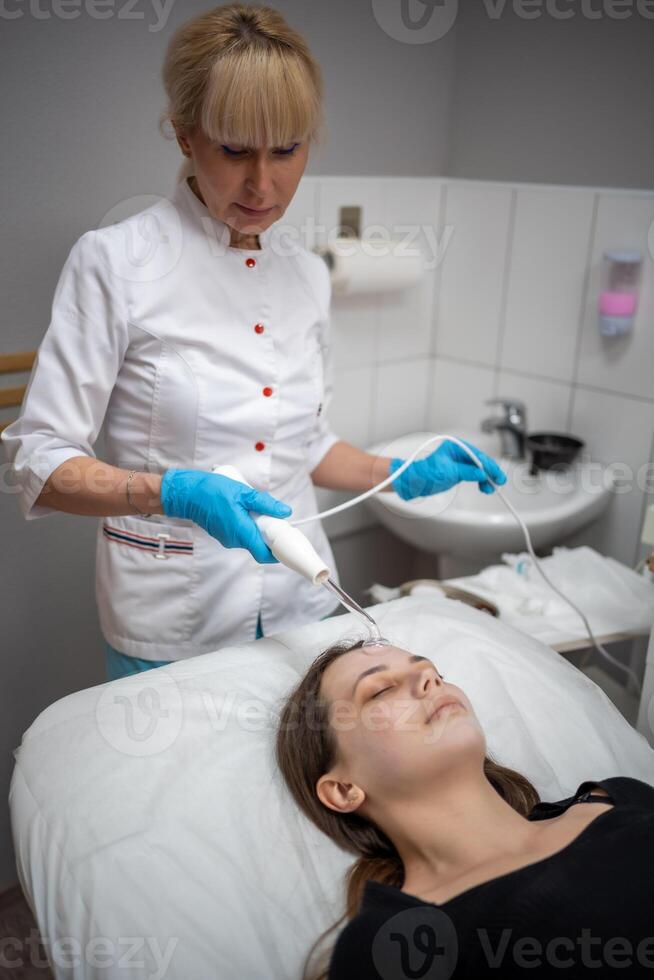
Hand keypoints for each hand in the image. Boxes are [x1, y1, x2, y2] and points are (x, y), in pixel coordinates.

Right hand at [160, 469, 291, 562]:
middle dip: (268, 534)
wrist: (187, 494)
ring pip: (249, 538)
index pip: (264, 554)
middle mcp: (234, 540)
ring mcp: (227, 538)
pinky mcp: (222, 534)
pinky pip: (240, 533)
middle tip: (274, 518)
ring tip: (257, 509)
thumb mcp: (243, 493)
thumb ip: (265, 504)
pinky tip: (245, 510)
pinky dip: (246, 525)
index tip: (286, 543)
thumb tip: (285, 511)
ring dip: (257, 527)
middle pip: (258, 545)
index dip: (278, 553)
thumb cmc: (212, 491)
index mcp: (241, 532)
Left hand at [389, 439, 506, 500]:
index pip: (478, 456)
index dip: (489, 466)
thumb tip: (482, 473)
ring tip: (489, 489)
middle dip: (490, 472)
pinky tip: (484, 487)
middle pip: (481, 462)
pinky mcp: (459, 472)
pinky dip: (480, 481)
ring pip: (479, 469)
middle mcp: (460, 453)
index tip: (497, 475)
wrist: (414, 481)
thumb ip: (467, 472)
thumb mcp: (448, 472)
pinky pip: (474, 475)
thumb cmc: (425, 472)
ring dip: (486, 479)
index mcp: (457, 447)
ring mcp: (460, 462)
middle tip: (498, 483)